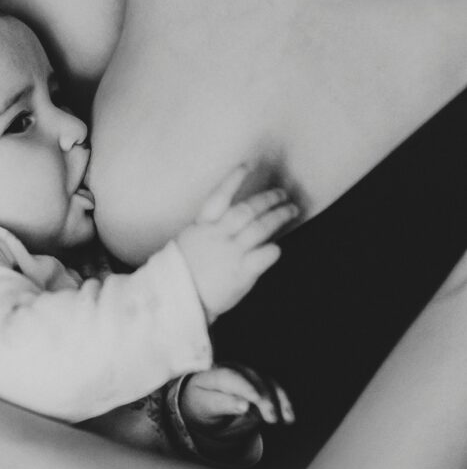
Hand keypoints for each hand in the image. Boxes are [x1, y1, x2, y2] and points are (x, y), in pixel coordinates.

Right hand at [176, 164, 297, 322]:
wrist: (176, 304)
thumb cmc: (181, 278)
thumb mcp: (186, 247)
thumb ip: (206, 234)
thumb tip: (228, 227)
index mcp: (200, 228)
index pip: (219, 196)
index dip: (234, 179)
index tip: (248, 164)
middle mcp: (217, 236)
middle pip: (247, 210)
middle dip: (267, 199)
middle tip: (281, 194)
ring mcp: (230, 253)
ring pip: (260, 227)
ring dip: (278, 216)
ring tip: (291, 210)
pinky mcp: (241, 272)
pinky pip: (265, 254)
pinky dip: (274, 248)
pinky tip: (278, 247)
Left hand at [179, 365, 293, 463]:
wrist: (206, 405)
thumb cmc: (203, 407)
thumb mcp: (207, 409)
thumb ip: (223, 405)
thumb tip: (245, 406)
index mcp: (212, 373)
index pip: (229, 377)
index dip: (244, 388)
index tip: (253, 403)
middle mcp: (231, 368)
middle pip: (252, 378)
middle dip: (264, 397)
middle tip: (272, 419)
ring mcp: (247, 373)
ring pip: (267, 381)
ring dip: (278, 399)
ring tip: (285, 420)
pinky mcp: (259, 380)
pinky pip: (274, 388)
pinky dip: (283, 402)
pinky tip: (289, 418)